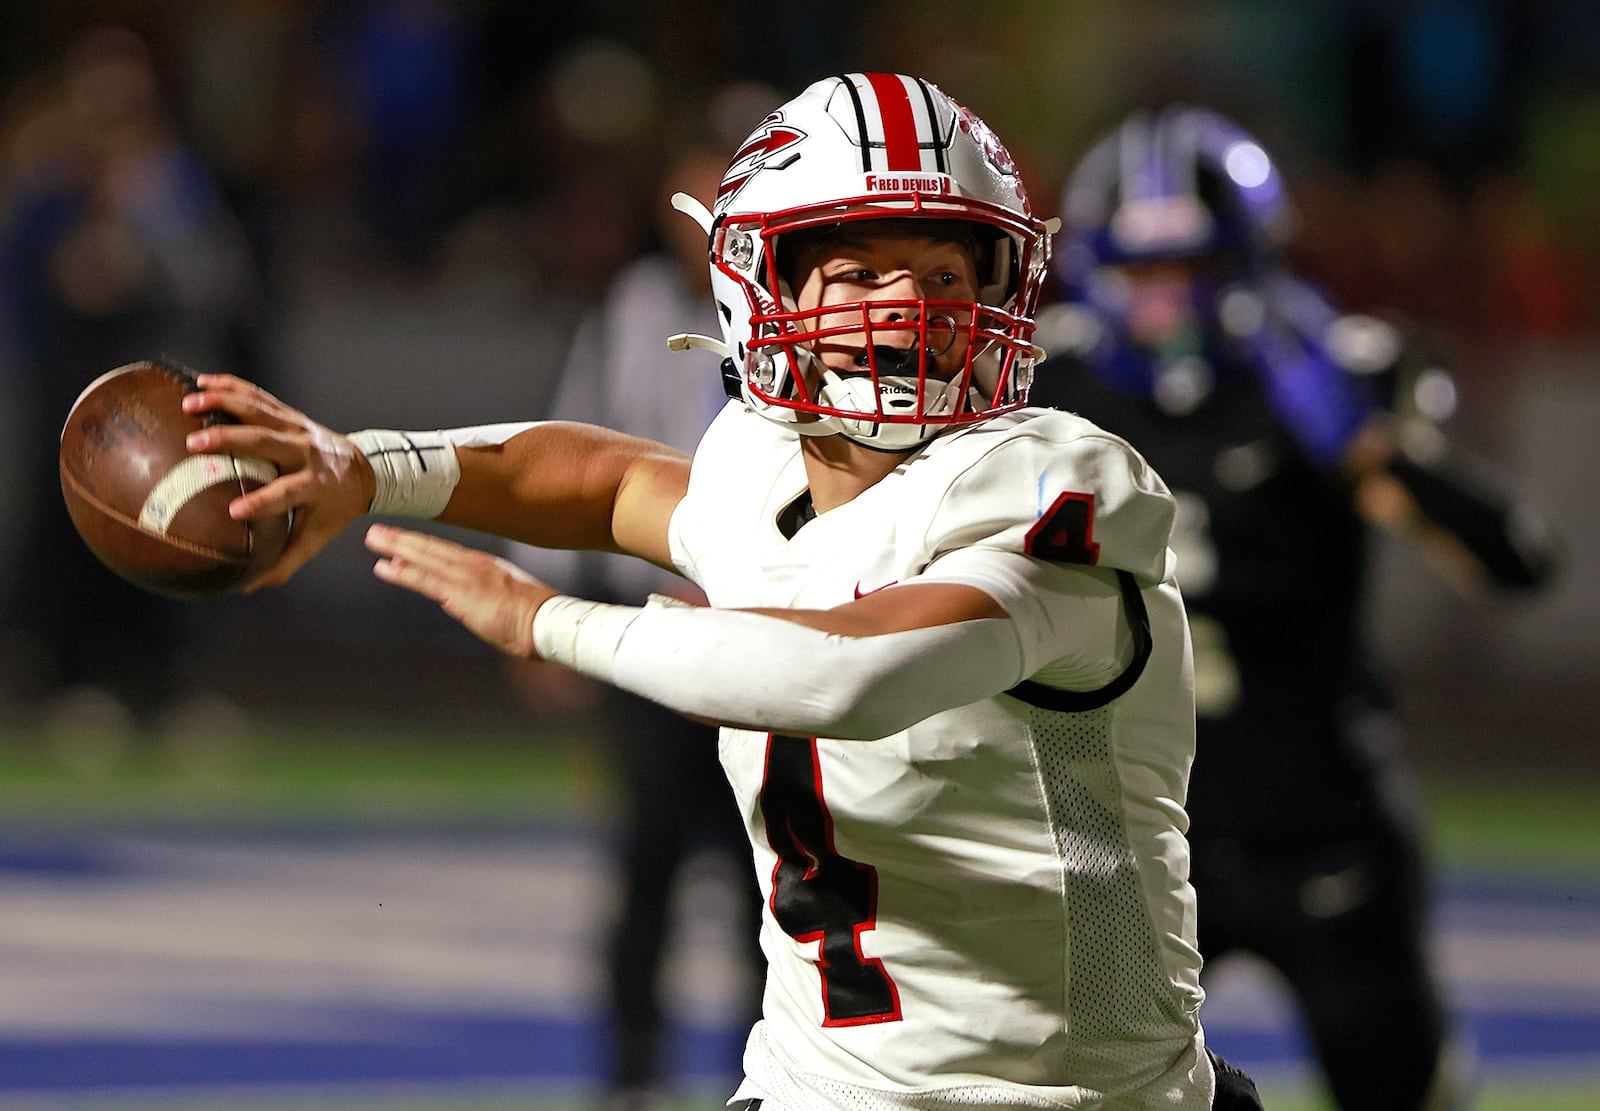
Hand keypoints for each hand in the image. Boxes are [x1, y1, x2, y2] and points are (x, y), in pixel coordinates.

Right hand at [182, 374, 375, 588]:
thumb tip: (247, 587)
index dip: (263, 503)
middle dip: (231, 440)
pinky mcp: (289, 414)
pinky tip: (201, 381)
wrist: (362, 469)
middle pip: (267, 442)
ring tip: (188, 402)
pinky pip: (258, 396)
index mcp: (315, 485)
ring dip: (224, 402)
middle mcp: (305, 452)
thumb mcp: (317, 535)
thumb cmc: (334, 509)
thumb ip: (285, 560)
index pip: (288, 493)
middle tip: (194, 444)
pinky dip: (231, 387)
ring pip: (260, 410)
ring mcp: (297, 428)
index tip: (234, 511)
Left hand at [366, 523, 556, 657]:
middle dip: (403, 540)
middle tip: (376, 532)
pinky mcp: (461, 593)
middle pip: (432, 549)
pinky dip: (403, 572)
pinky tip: (385, 567)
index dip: (424, 547)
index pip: (448, 554)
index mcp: (487, 567)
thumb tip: (466, 604)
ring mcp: (466, 577)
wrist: (548, 621)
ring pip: (424, 557)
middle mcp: (474, 565)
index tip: (405, 543)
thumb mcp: (512, 602)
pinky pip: (426, 580)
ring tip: (374, 539)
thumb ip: (486, 599)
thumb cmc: (538, 617)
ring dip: (397, 547)